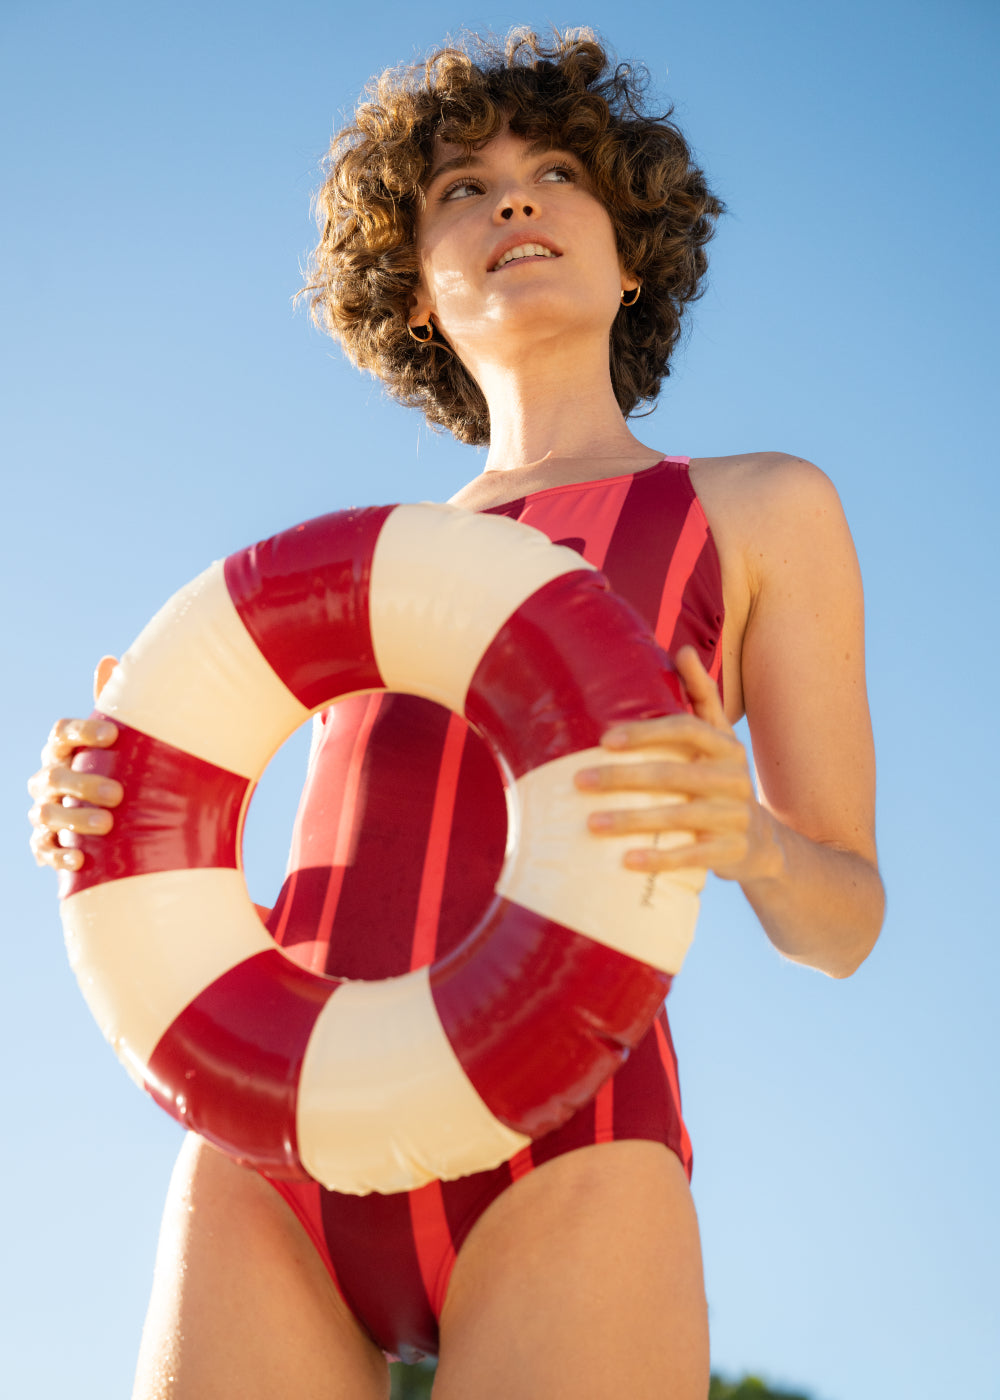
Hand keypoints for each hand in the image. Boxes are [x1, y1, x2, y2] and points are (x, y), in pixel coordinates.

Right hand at [28, 656, 120, 872]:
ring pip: (46, 814)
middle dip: (83, 784)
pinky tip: (79, 858)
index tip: (112, 736)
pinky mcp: (45, 845)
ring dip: (74, 819)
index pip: (62, 733)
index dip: (83, 732)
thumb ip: (112, 704)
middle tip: (118, 794)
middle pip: (55, 777)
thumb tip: (109, 659)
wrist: (109, 820)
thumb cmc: (115, 768)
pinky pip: (42, 850)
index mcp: (63, 749)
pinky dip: (58, 854)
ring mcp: (43, 812)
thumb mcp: (118, 741)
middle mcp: (48, 778)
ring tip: (106, 825)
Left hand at [574, 646, 780, 883]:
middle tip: (579, 781)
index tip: (604, 740)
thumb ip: (702, 698)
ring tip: (591, 824)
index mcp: (726, 747)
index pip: (685, 730)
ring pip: (678, 817)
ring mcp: (735, 817)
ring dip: (631, 820)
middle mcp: (734, 778)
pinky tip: (625, 860)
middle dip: (622, 777)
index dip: (646, 732)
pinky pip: (692, 857)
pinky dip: (658, 859)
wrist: (764, 843)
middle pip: (672, 774)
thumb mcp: (719, 740)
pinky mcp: (732, 851)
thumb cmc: (723, 782)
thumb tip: (684, 650)